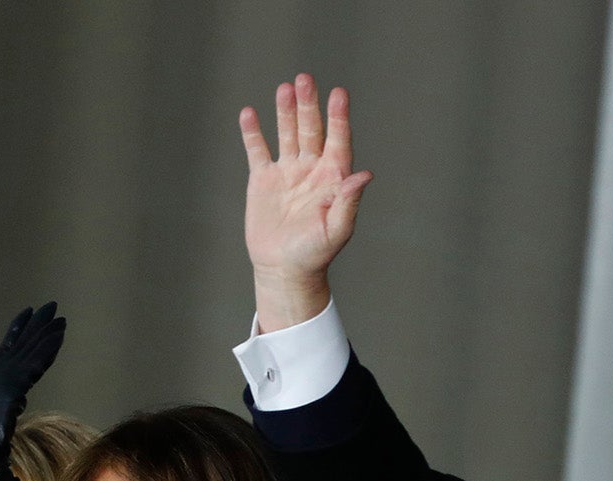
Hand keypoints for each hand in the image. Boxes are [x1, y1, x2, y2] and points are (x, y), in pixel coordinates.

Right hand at [240, 73, 370, 331]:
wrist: (284, 270)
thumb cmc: (315, 254)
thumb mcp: (336, 230)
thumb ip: (348, 202)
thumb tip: (364, 174)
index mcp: (332, 179)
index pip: (338, 140)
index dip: (338, 117)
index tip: (339, 94)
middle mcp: (311, 169)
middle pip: (311, 129)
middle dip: (308, 105)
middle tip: (305, 79)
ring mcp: (287, 172)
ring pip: (287, 133)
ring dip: (285, 111)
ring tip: (284, 88)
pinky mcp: (263, 180)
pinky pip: (258, 150)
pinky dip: (253, 133)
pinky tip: (249, 113)